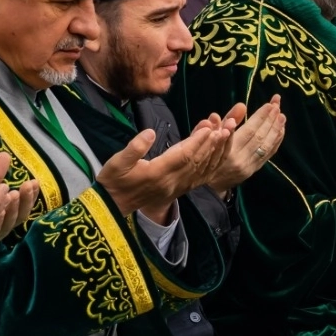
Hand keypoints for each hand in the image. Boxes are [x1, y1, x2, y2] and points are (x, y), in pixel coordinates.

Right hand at [98, 123, 228, 222]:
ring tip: (224, 137)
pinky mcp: (177, 191)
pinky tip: (216, 156)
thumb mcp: (116, 163)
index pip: (182, 156)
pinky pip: (198, 178)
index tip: (209, 128)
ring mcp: (175, 189)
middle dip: (211, 145)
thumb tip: (150, 132)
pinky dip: (209, 166)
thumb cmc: (113, 181)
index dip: (197, 141)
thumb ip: (134, 148)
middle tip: (224, 128)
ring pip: (200, 170)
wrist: (111, 208)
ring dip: (213, 154)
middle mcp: (170, 183)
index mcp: (156, 173)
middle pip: (196, 162)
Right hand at [203, 99, 286, 198]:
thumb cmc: (206, 154)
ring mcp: (248, 166)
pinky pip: (268, 154)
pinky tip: (280, 130)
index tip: (269, 104)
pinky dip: (276, 141)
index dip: (260, 117)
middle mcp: (240, 159)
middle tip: (277, 105)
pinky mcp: (253, 170)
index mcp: (227, 150)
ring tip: (282, 115)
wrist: (207, 183)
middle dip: (270, 120)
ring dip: (276, 129)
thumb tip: (241, 106)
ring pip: (266, 146)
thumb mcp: (209, 135)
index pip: (249, 131)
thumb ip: (226, 120)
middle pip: (260, 137)